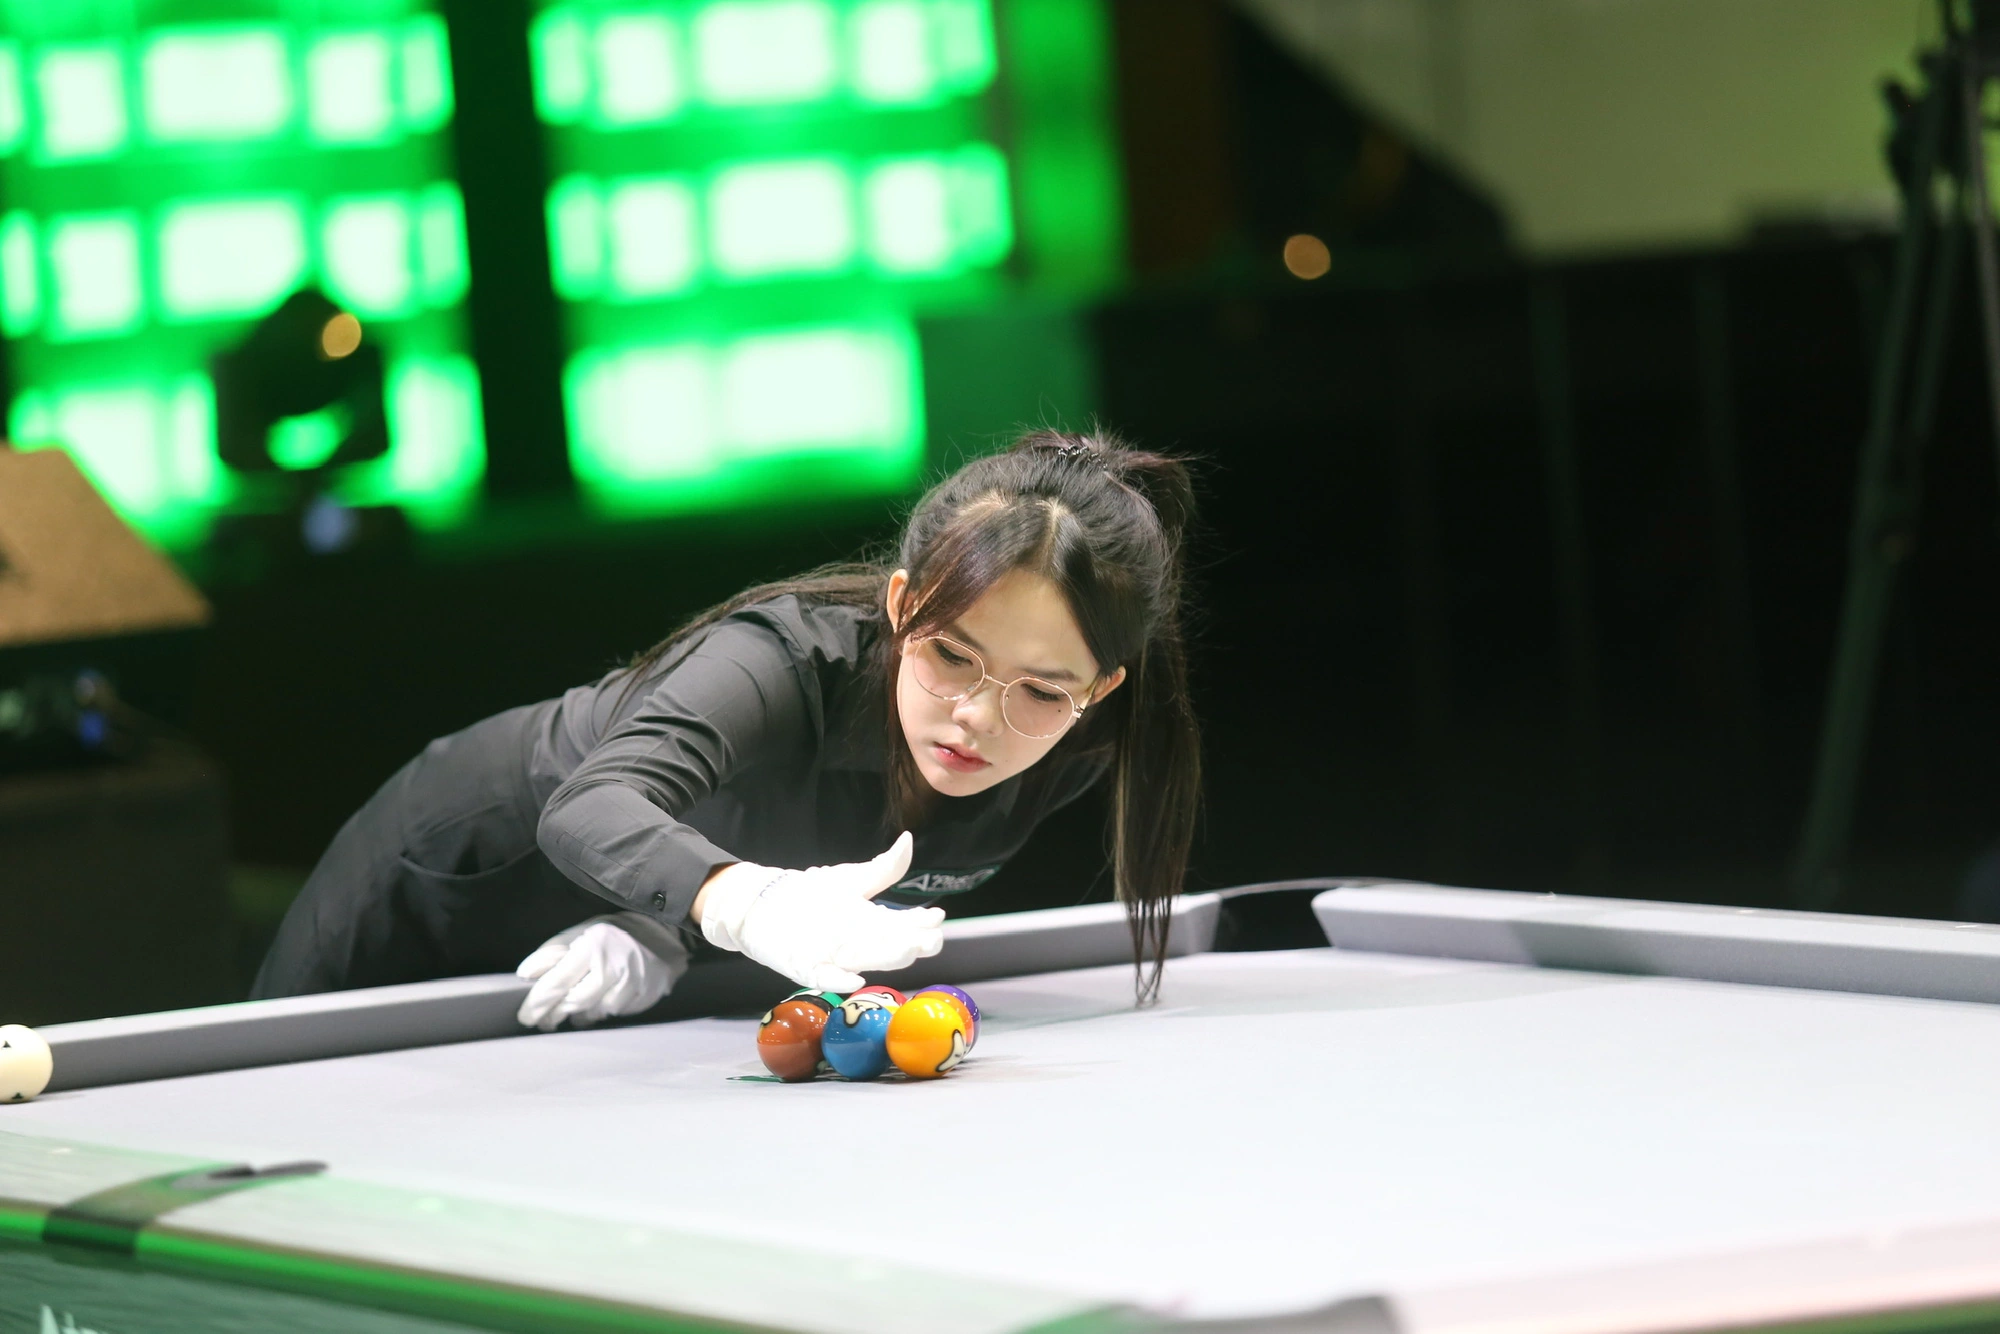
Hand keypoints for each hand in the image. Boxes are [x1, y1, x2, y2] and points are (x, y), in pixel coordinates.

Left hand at [515, 918, 689, 1030]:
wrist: (657, 934)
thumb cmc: (608, 936)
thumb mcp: (576, 936)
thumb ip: (549, 954)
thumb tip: (525, 974)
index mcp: (592, 944)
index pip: (558, 981)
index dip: (538, 1003)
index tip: (526, 1016)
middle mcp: (614, 962)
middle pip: (576, 1001)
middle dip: (555, 1014)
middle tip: (544, 1020)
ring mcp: (633, 980)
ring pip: (595, 1011)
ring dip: (579, 1013)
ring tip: (571, 1009)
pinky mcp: (646, 994)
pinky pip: (614, 1013)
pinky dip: (601, 1011)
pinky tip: (597, 1003)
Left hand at [698, 832, 944, 992]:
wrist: (764, 903)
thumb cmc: (812, 892)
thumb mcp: (850, 880)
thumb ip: (882, 869)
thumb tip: (908, 840)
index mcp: (873, 923)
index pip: (906, 927)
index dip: (923, 924)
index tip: (936, 916)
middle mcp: (861, 944)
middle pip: (894, 949)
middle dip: (913, 946)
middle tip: (929, 940)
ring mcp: (837, 959)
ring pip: (868, 963)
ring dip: (887, 959)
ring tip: (907, 949)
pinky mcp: (809, 969)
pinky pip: (827, 979)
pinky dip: (840, 980)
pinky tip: (854, 979)